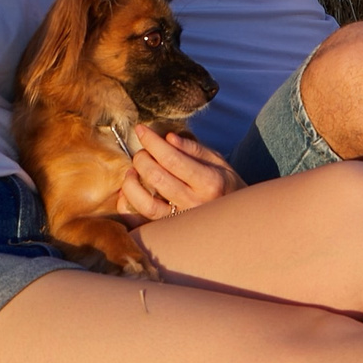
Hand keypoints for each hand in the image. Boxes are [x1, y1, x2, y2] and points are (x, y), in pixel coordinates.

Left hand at [113, 126, 241, 223]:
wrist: (236, 218)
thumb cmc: (224, 184)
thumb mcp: (217, 160)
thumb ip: (193, 149)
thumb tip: (167, 138)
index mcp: (209, 182)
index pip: (173, 159)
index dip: (152, 142)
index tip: (141, 129)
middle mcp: (195, 203)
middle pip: (157, 178)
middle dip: (141, 159)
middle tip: (141, 152)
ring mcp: (182, 221)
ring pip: (146, 205)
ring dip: (131, 184)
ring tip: (132, 172)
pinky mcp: (170, 232)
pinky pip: (141, 224)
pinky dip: (127, 208)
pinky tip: (126, 193)